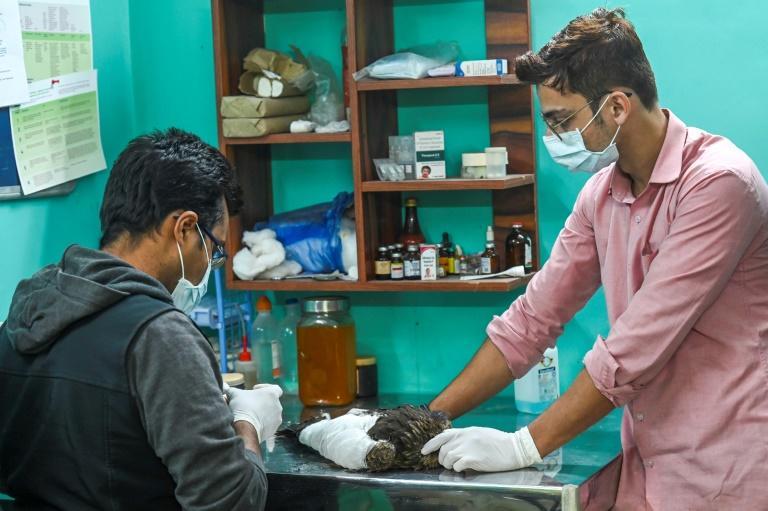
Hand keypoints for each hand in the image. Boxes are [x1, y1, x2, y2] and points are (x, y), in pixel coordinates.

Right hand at [225, 384, 282, 442]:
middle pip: (271, 401)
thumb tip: (224, 387)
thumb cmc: (242, 408)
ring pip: (270, 414)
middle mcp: (278, 406)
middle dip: (261, 401)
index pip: (275, 388)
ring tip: (250, 414)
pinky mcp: (273, 430)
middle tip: (250, 403)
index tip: (254, 390)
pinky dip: (262, 423)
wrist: (245, 429)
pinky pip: (268, 425)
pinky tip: (252, 423)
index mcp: (272, 394)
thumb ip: (231, 389)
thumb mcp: (235, 394)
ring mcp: (277, 419)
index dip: (265, 388)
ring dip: (262, 413)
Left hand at [421, 426, 541, 471]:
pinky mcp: (473, 459)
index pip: (442, 436)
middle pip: (443, 450)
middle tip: (449, 463)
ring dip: (449, 465)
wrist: (513, 448)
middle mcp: (464, 438)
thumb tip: (453, 445)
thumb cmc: (498, 442)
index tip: (423, 451)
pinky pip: (457, 466)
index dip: (431, 444)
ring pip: (447, 458)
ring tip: (457, 466)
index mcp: (465, 431)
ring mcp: (468, 448)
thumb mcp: (479, 433)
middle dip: (443, 459)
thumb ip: (465, 437)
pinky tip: (465, 468)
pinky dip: (458, 469)